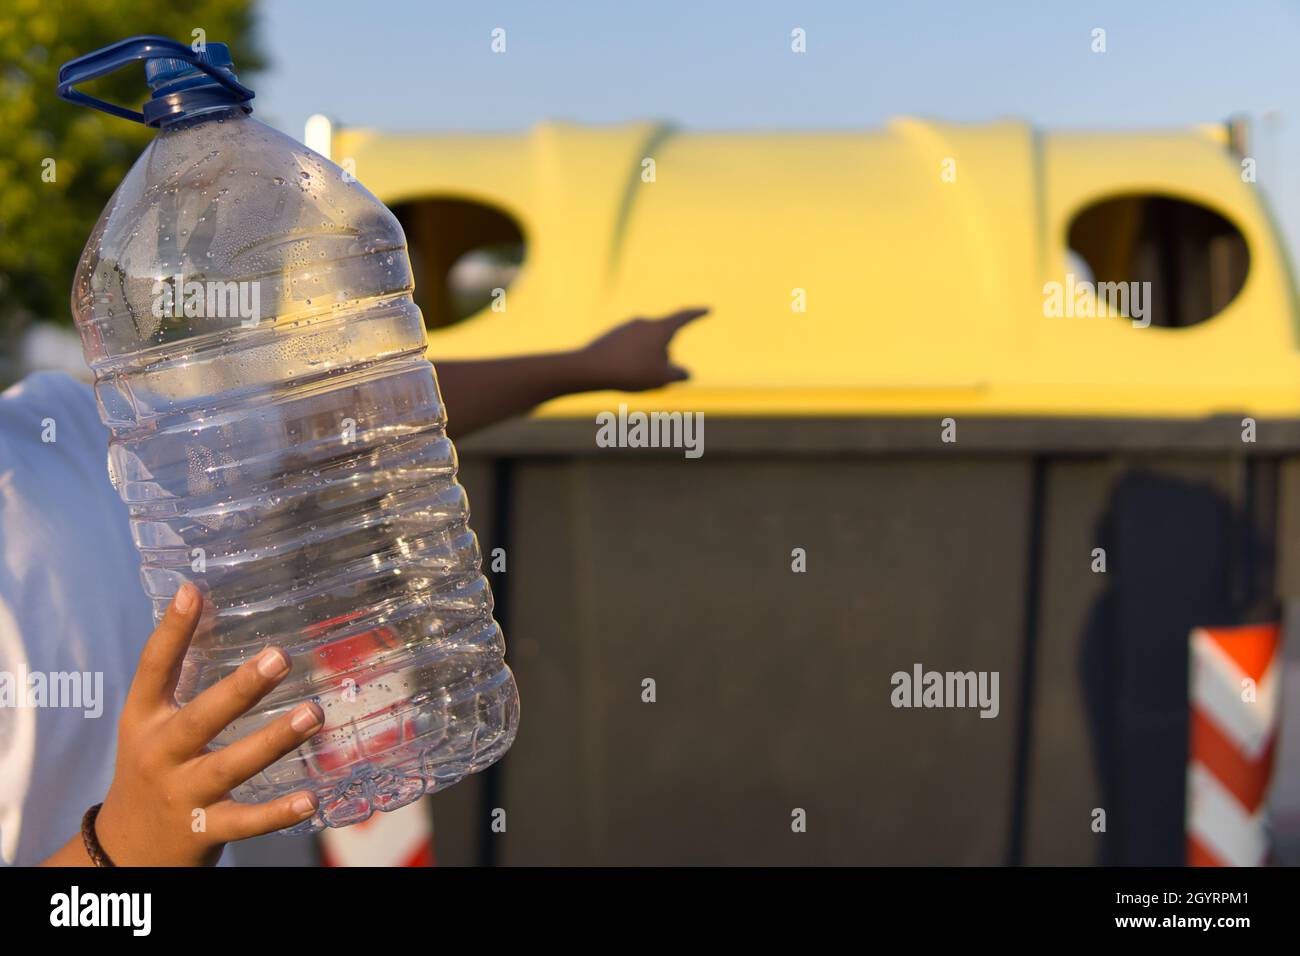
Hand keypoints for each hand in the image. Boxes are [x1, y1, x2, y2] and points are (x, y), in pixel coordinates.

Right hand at [93, 583, 323, 865]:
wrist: (124, 853)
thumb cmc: (150, 770)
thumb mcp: (150, 724)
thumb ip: (179, 676)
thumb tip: (208, 606)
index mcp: (144, 721)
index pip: (154, 669)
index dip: (171, 631)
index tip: (193, 591)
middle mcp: (160, 754)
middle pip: (200, 718)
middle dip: (239, 689)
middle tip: (279, 657)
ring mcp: (182, 794)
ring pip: (230, 766)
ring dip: (273, 740)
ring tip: (313, 714)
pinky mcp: (204, 830)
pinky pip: (246, 821)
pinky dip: (277, 813)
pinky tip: (310, 799)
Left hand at [576, 307, 708, 391]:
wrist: (588, 369)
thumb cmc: (630, 372)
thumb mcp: (662, 378)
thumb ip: (679, 375)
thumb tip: (685, 373)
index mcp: (659, 328)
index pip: (683, 317)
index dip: (697, 314)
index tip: (708, 309)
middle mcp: (643, 322)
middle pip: (663, 341)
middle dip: (664, 359)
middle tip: (652, 379)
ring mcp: (625, 328)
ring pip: (646, 347)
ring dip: (646, 362)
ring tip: (633, 379)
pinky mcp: (611, 336)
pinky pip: (628, 350)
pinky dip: (631, 362)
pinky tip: (619, 374)